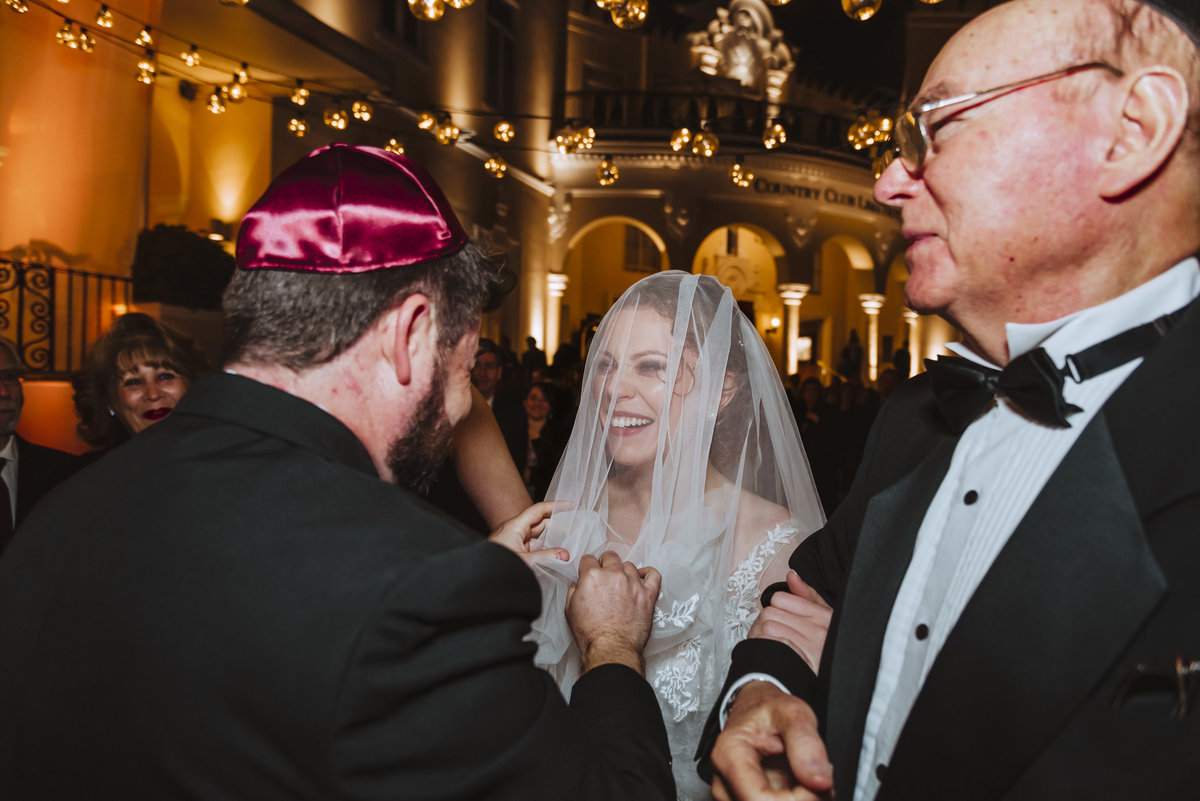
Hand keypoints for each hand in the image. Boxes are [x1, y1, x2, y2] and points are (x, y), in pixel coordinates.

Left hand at [488, 501, 568, 563]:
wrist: (477, 580)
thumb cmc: (494, 566)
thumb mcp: (523, 561)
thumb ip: (545, 557)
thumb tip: (565, 554)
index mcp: (514, 526)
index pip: (538, 511)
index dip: (555, 506)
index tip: (571, 506)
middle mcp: (514, 532)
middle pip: (540, 524)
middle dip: (558, 525)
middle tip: (576, 527)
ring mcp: (514, 544)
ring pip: (537, 538)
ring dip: (552, 541)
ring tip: (569, 543)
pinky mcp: (514, 555)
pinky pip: (532, 549)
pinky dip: (544, 550)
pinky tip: (554, 557)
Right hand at [565, 551, 661, 674]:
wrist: (610, 650)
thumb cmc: (591, 634)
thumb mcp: (570, 609)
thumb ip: (574, 590)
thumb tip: (579, 583)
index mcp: (592, 576)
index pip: (589, 559)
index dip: (588, 566)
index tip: (590, 571)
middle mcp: (614, 575)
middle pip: (610, 557)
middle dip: (605, 563)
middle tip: (604, 574)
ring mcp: (633, 584)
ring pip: (629, 565)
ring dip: (624, 571)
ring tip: (621, 582)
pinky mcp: (648, 595)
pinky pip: (653, 575)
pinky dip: (648, 573)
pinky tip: (643, 576)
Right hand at [711, 681, 832, 800]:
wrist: (756, 709)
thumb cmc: (769, 710)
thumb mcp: (793, 713)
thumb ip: (807, 745)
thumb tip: (820, 783)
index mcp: (729, 755)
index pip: (760, 800)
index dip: (797, 799)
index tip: (816, 782)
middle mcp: (724, 782)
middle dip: (802, 799)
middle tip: (815, 774)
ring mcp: (731, 796)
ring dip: (800, 800)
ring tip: (805, 774)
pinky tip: (799, 785)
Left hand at [749, 571, 831, 673]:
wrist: (839, 678)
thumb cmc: (827, 644)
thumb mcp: (824, 617)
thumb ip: (806, 594)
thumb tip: (791, 575)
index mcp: (823, 615)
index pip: (780, 599)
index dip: (774, 606)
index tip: (778, 615)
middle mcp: (819, 630)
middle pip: (770, 613)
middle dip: (764, 621)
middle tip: (768, 629)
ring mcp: (810, 648)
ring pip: (767, 628)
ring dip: (760, 634)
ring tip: (767, 640)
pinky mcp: (802, 663)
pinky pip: (771, 645)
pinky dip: (764, 646)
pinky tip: (770, 651)